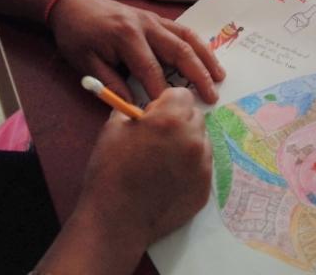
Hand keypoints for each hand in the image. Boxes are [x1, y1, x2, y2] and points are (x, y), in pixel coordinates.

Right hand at [37, 88, 211, 273]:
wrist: (116, 221)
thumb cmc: (110, 172)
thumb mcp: (114, 129)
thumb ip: (133, 111)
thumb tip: (143, 108)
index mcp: (171, 119)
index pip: (182, 94)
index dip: (166, 102)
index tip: (155, 115)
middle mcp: (193, 139)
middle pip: (194, 116)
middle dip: (178, 121)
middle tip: (157, 138)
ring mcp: (202, 165)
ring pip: (201, 142)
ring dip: (186, 144)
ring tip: (162, 161)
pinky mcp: (204, 188)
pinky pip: (202, 167)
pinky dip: (189, 168)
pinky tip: (168, 179)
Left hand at [49, 0, 224, 104]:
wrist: (74, 5)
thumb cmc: (78, 36)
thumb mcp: (86, 64)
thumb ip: (112, 85)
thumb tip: (134, 109)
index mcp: (127, 36)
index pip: (150, 69)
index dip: (162, 93)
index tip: (173, 113)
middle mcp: (146, 25)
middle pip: (179, 51)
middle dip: (197, 75)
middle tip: (211, 96)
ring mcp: (154, 19)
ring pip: (187, 38)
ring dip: (205, 58)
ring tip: (220, 77)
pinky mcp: (157, 19)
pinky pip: (182, 31)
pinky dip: (198, 45)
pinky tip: (207, 59)